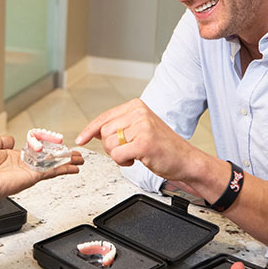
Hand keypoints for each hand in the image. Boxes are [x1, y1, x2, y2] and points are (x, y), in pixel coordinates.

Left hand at [0, 135, 82, 232]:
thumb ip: (0, 141)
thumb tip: (10, 138)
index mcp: (11, 158)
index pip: (32, 151)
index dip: (44, 147)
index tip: (54, 143)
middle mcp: (21, 166)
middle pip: (46, 160)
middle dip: (60, 157)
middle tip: (73, 154)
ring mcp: (28, 172)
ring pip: (52, 166)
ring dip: (67, 162)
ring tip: (79, 160)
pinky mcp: (32, 177)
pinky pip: (51, 171)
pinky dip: (64, 168)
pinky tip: (74, 165)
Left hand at [75, 98, 199, 182]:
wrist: (186, 160)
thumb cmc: (163, 146)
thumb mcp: (140, 128)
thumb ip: (119, 126)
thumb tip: (94, 131)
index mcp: (136, 106)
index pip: (104, 117)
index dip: (89, 130)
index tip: (80, 139)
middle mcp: (139, 112)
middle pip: (104, 132)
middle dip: (111, 147)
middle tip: (127, 151)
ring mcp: (142, 127)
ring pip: (109, 144)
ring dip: (118, 155)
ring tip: (135, 154)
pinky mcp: (144, 143)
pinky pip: (118, 155)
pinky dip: (124, 162)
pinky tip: (137, 159)